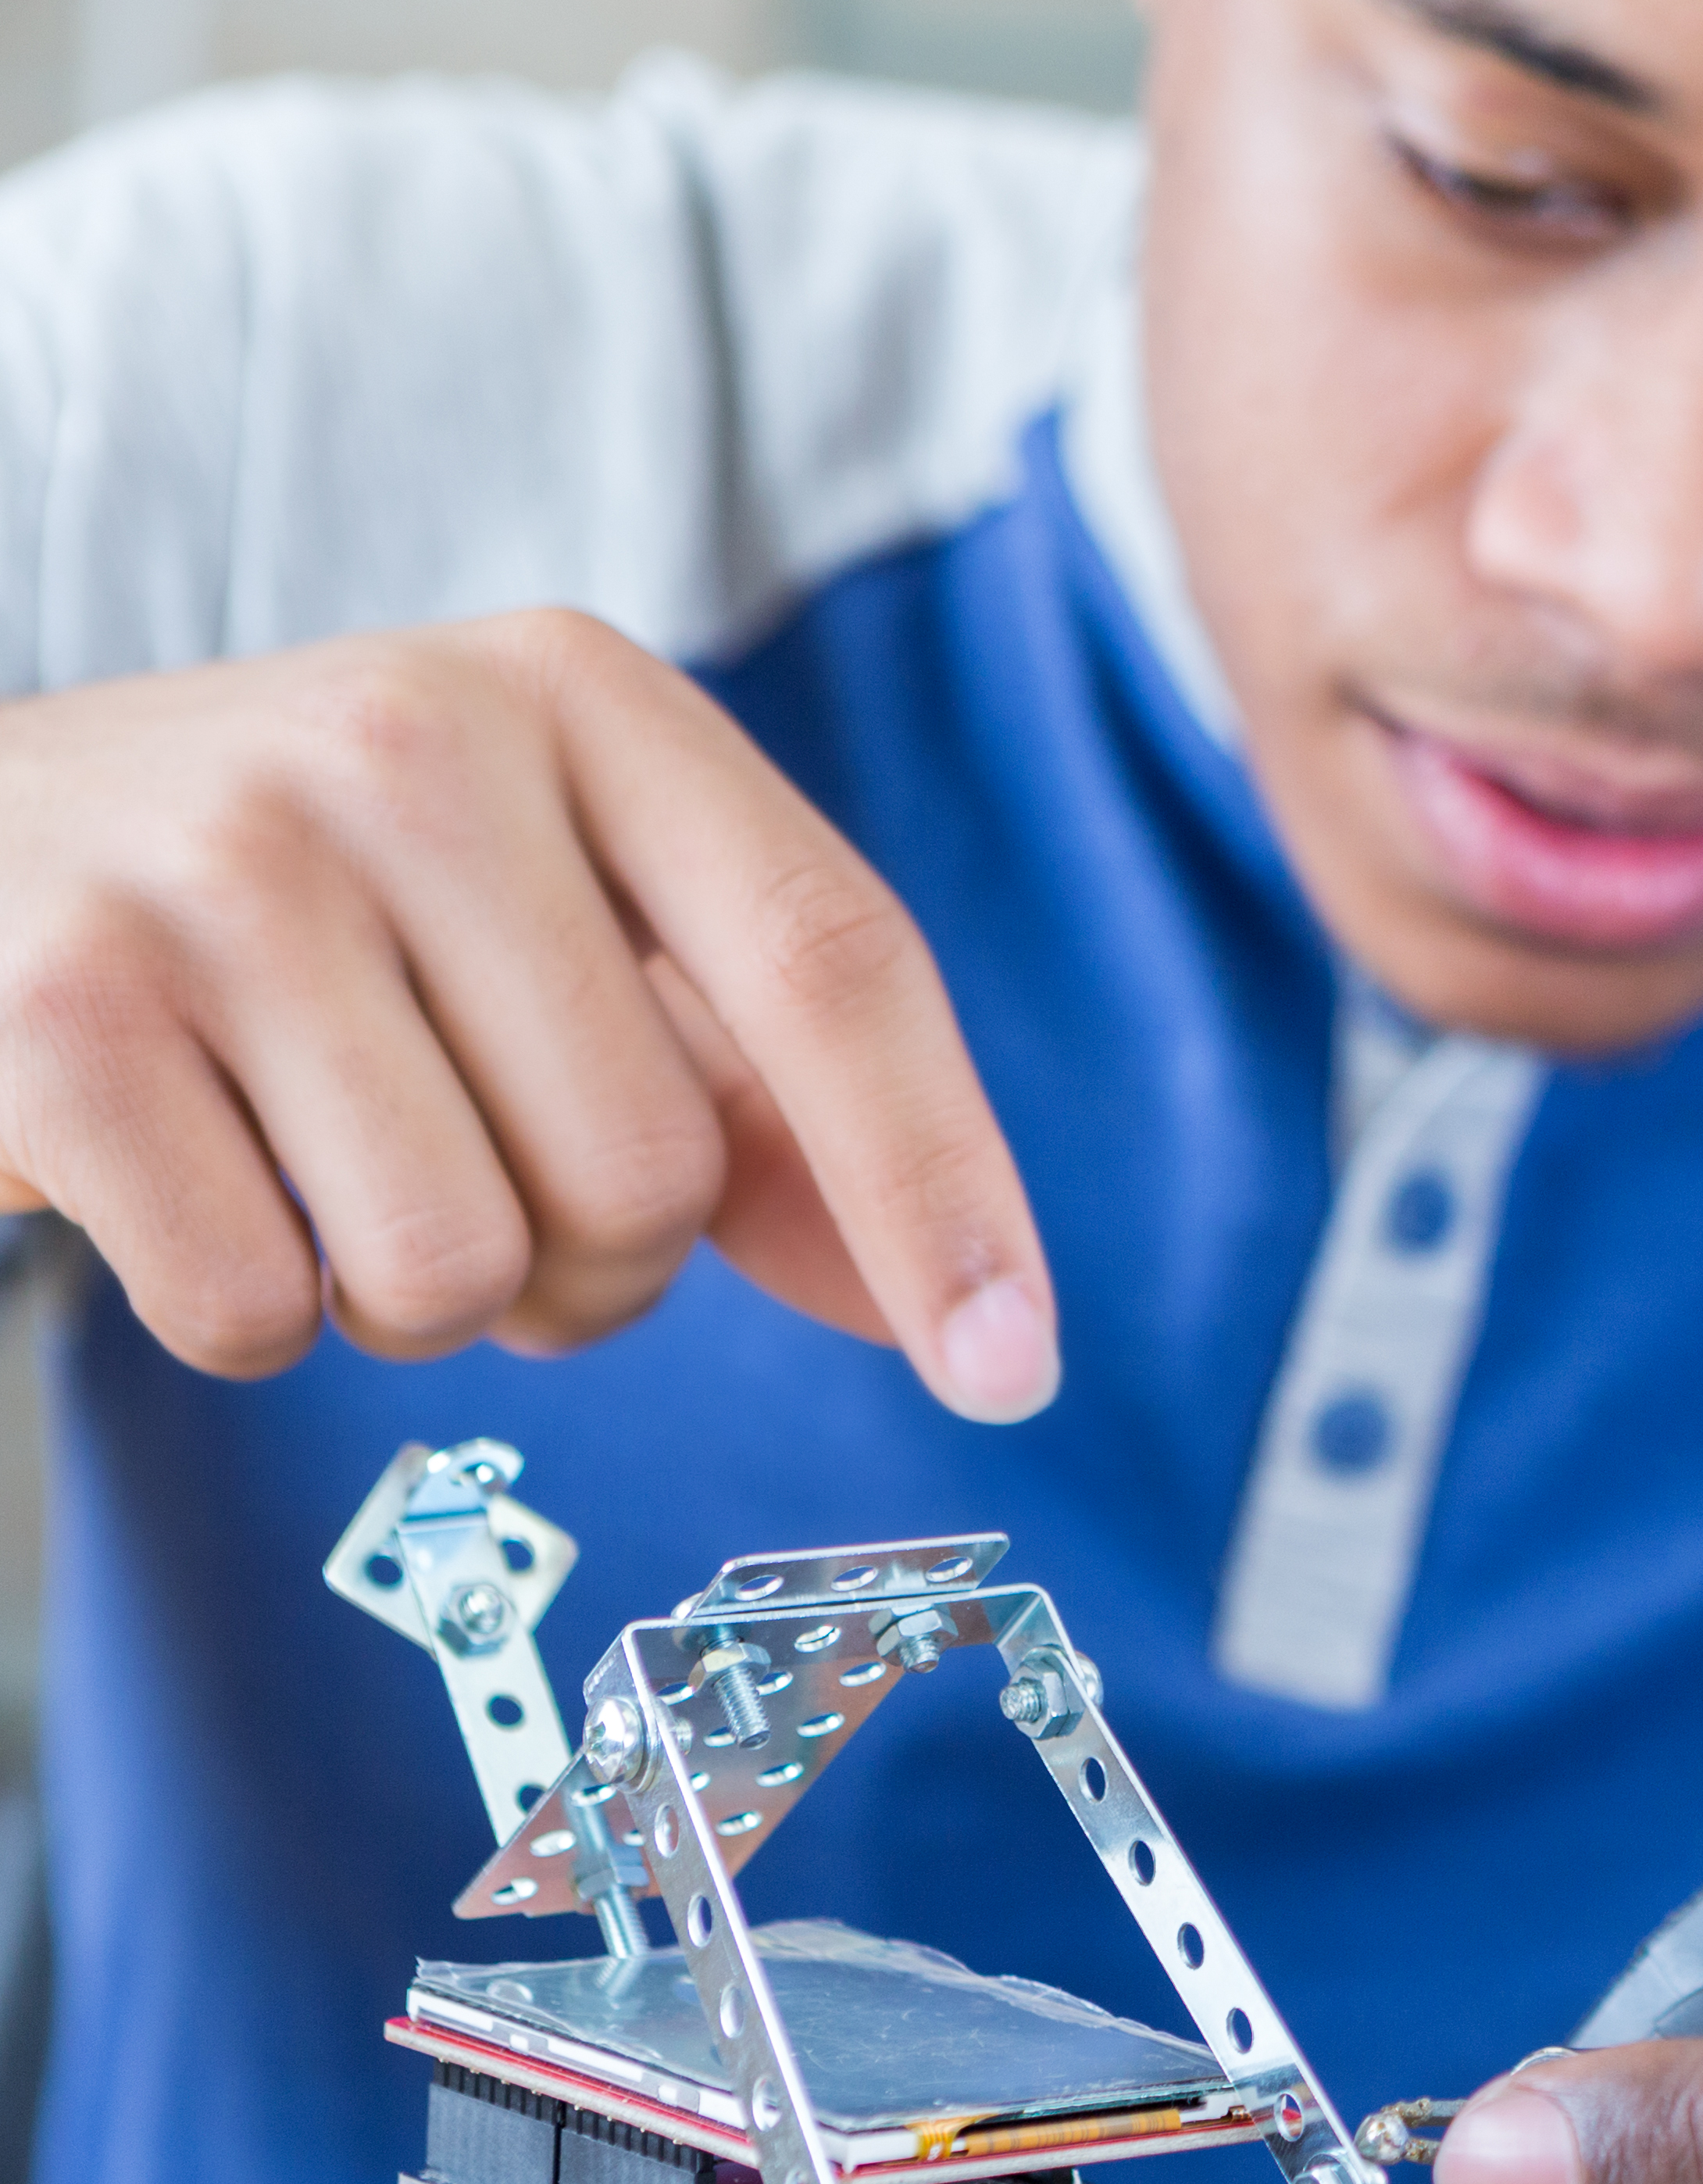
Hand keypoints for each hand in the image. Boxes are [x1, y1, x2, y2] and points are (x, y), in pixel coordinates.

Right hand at [0, 618, 1056, 1412]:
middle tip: (469, 1170)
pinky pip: (263, 1313)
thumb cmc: (312, 912)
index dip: (940, 1188)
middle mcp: (409, 738)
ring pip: (464, 1271)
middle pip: (650, 1173)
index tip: (1012, 1372)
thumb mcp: (554, 920)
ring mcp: (217, 863)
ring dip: (418, 1301)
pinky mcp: (54, 1010)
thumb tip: (968, 1317)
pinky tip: (188, 1179)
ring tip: (325, 1166)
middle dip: (590, 1262)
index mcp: (579, 697)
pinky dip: (248, 1313)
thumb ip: (768, 1102)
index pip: (834, 962)